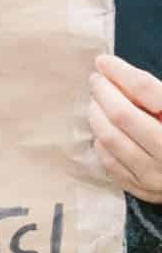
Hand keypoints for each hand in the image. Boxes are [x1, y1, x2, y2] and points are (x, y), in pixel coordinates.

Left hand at [89, 53, 161, 200]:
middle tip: (96, 80)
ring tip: (96, 103)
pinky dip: (101, 142)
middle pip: (123, 115)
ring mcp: (157, 176)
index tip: (103, 62)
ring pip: (110, 139)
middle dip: (103, 92)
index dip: (121, 73)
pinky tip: (103, 131)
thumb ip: (150, 92)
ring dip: (96, 115)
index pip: (147, 90)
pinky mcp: (144, 191)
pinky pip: (109, 162)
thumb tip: (110, 70)